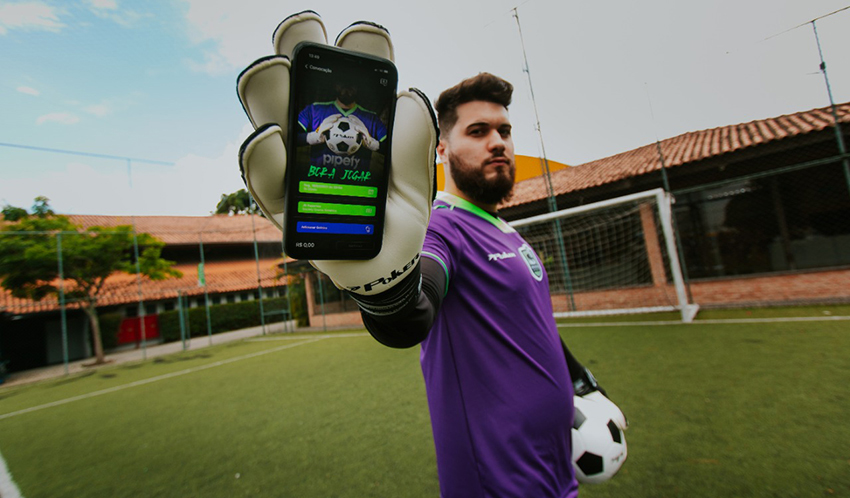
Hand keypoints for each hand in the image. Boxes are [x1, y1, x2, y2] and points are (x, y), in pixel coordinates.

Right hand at [236, 11, 436, 297]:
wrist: (386, 268)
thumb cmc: (397, 219)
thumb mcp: (416, 185)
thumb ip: (414, 147)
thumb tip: (408, 98)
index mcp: (350, 127)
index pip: (346, 81)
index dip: (351, 54)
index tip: (362, 34)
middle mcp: (314, 140)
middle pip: (297, 87)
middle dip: (296, 52)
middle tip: (304, 30)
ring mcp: (292, 169)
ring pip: (269, 120)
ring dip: (269, 90)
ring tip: (274, 67)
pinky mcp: (280, 206)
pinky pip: (263, 179)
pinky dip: (264, 156)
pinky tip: (271, 136)